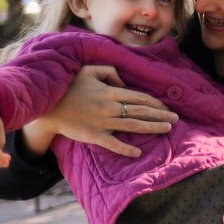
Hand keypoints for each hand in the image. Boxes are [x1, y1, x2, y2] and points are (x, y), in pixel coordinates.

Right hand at [21, 65, 177, 158]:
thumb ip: (109, 71)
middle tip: (176, 119)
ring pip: (132, 126)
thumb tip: (124, 83)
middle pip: (141, 111)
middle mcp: (109, 108)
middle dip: (161, 115)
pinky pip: (112, 144)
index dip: (155, 102)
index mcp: (109, 92)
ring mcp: (102, 123)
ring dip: (152, 127)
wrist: (47, 106)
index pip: (139, 97)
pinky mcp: (93, 136)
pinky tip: (138, 153)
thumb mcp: (88, 70)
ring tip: (167, 129)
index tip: (166, 106)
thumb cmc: (68, 86)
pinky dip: (125, 149)